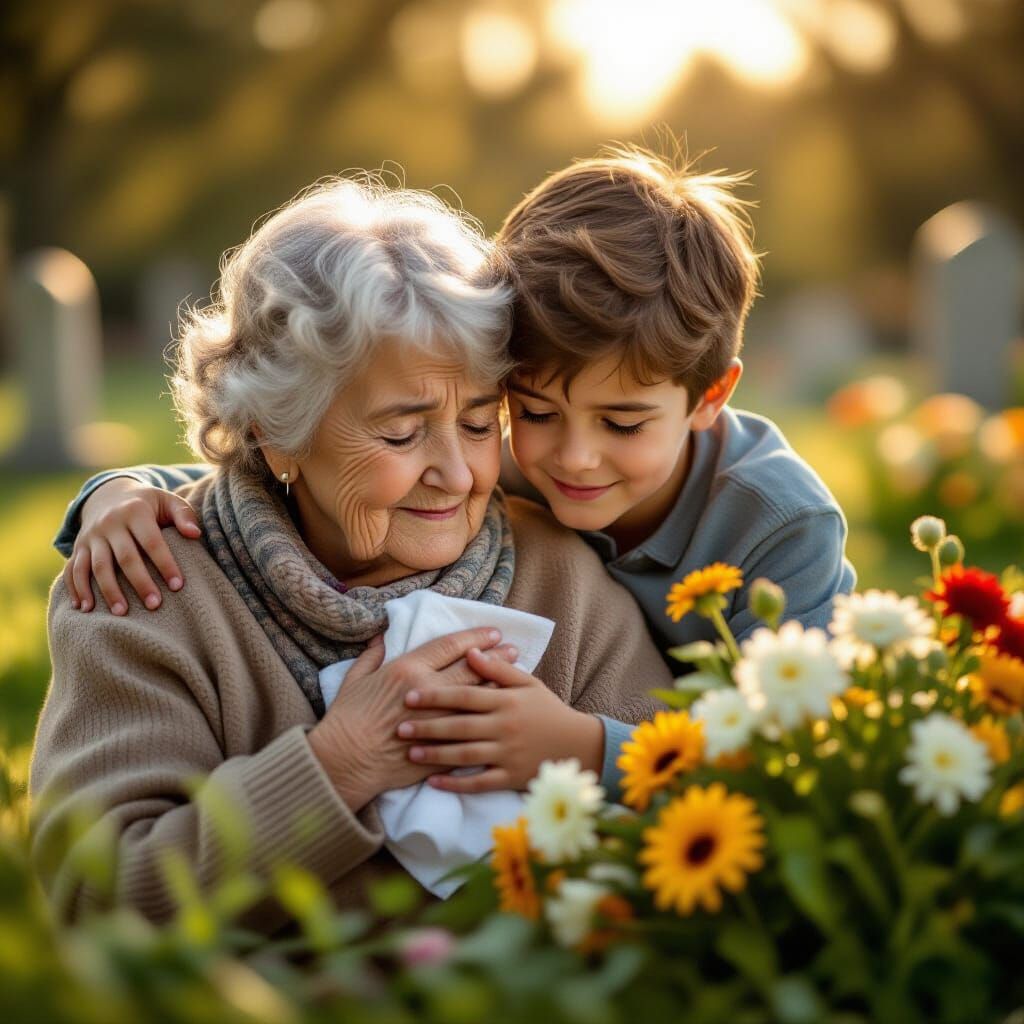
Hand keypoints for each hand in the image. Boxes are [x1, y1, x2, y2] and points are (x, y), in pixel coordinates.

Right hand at [65, 478, 201, 614]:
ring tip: (121, 613)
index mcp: (135, 511)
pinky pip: (73, 568)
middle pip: (125, 557)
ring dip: (108, 591)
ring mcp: (91, 536)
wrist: (108, 494)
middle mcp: (110, 523)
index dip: (165, 564)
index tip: (177, 586)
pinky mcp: (78, 547)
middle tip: (154, 605)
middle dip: (140, 583)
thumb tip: (195, 535)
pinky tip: (83, 608)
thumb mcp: (168, 500)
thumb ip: (184, 514)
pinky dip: (76, 588)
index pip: (152, 542)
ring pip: (97, 566)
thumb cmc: (148, 504)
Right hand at [307, 628, 518, 812]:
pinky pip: (470, 731)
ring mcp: (436, 720)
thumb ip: (371, 656)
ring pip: (476, 699)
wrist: (344, 760)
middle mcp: (427, 691)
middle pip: (470, 669)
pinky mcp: (439, 746)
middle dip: (495, 659)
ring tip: (516, 677)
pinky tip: (501, 715)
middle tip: (514, 651)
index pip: (449, 647)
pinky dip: (487, 722)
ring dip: (498, 686)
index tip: (493, 634)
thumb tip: (380, 636)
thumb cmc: (346, 719)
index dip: (474, 639)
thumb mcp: (355, 680)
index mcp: (407, 670)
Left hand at [396, 647, 604, 794]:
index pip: (465, 695)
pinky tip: (433, 782)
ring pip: (464, 755)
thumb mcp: (528, 684)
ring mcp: (507, 754)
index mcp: (506, 701)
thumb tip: (471, 651)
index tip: (409, 696)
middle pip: (459, 725)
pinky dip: (455, 784)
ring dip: (435, 754)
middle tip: (400, 726)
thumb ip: (498, 668)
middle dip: (427, 726)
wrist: (578, 745)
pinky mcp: (510, 777)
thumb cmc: (548, 710)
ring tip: (410, 752)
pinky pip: (478, 783)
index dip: (436, 695)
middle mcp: (505, 727)